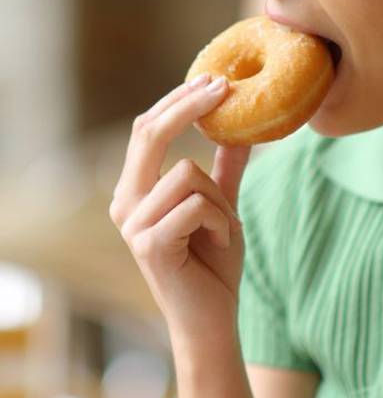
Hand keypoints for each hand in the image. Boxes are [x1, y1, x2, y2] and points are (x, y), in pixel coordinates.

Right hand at [109, 74, 251, 341]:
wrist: (212, 318)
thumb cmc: (214, 263)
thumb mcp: (223, 206)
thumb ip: (226, 169)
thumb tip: (242, 128)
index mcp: (137, 190)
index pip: (148, 130)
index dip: (178, 101)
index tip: (215, 79)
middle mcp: (126, 203)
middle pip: (150, 134)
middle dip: (190, 106)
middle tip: (224, 87)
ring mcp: (132, 224)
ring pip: (189, 173)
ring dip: (222, 201)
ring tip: (221, 231)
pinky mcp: (148, 244)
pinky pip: (197, 205)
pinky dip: (221, 222)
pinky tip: (217, 244)